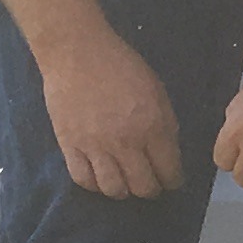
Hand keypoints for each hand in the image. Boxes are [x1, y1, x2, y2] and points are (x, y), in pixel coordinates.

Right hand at [41, 25, 182, 201]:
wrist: (77, 52)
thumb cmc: (121, 65)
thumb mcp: (157, 91)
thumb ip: (165, 125)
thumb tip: (168, 153)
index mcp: (153, 126)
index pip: (169, 171)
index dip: (173, 180)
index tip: (172, 180)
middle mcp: (126, 142)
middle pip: (143, 187)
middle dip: (151, 190)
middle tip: (150, 184)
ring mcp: (95, 146)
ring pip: (113, 189)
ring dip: (123, 191)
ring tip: (125, 183)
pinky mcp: (69, 145)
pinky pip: (83, 179)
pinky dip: (94, 185)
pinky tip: (100, 178)